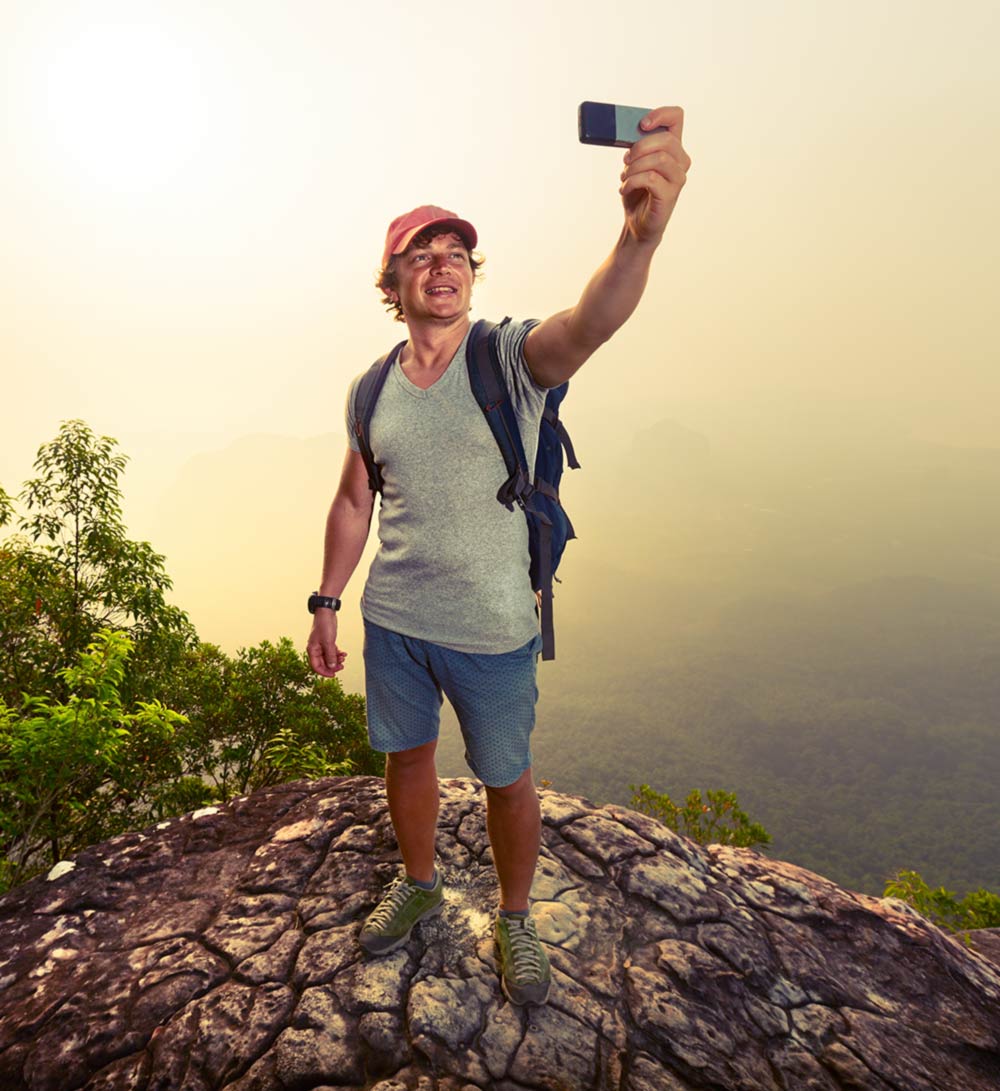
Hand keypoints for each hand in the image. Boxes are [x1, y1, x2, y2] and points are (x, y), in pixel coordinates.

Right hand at [307, 611, 346, 676]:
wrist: (326, 612)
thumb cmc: (324, 626)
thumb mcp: (328, 642)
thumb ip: (330, 655)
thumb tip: (332, 667)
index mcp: (312, 650)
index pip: (316, 666)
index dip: (325, 672)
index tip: (334, 675)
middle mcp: (315, 649)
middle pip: (323, 663)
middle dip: (333, 666)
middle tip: (342, 666)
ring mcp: (321, 646)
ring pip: (328, 658)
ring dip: (336, 659)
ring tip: (344, 658)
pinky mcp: (327, 642)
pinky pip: (332, 652)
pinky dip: (337, 653)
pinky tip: (344, 653)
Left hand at [619, 106, 689, 246]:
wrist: (637, 224)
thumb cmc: (636, 192)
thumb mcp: (633, 164)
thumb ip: (634, 147)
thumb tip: (623, 131)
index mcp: (672, 148)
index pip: (676, 118)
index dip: (660, 114)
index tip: (642, 124)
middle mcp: (680, 161)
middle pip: (666, 140)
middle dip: (640, 147)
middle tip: (626, 159)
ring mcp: (678, 178)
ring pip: (659, 159)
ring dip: (635, 166)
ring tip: (625, 177)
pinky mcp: (670, 195)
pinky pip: (651, 178)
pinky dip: (632, 182)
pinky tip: (624, 189)